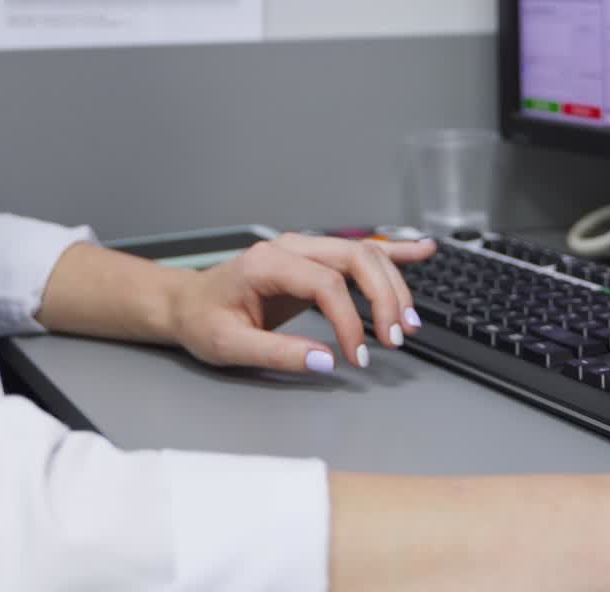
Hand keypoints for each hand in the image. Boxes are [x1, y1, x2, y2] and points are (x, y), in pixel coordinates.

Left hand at [169, 232, 436, 373]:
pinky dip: (392, 252)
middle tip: (396, 338)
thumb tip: (328, 361)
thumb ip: (278, 353)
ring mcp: (303, 248)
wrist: (187, 303)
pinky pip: (358, 251)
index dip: (349, 320)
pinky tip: (421, 251)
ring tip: (409, 321)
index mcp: (268, 263)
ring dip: (392, 283)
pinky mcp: (312, 259)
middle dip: (384, 296)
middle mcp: (290, 247)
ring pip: (362, 254)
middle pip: (354, 258)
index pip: (326, 283)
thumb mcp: (229, 346)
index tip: (359, 357)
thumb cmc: (204, 322)